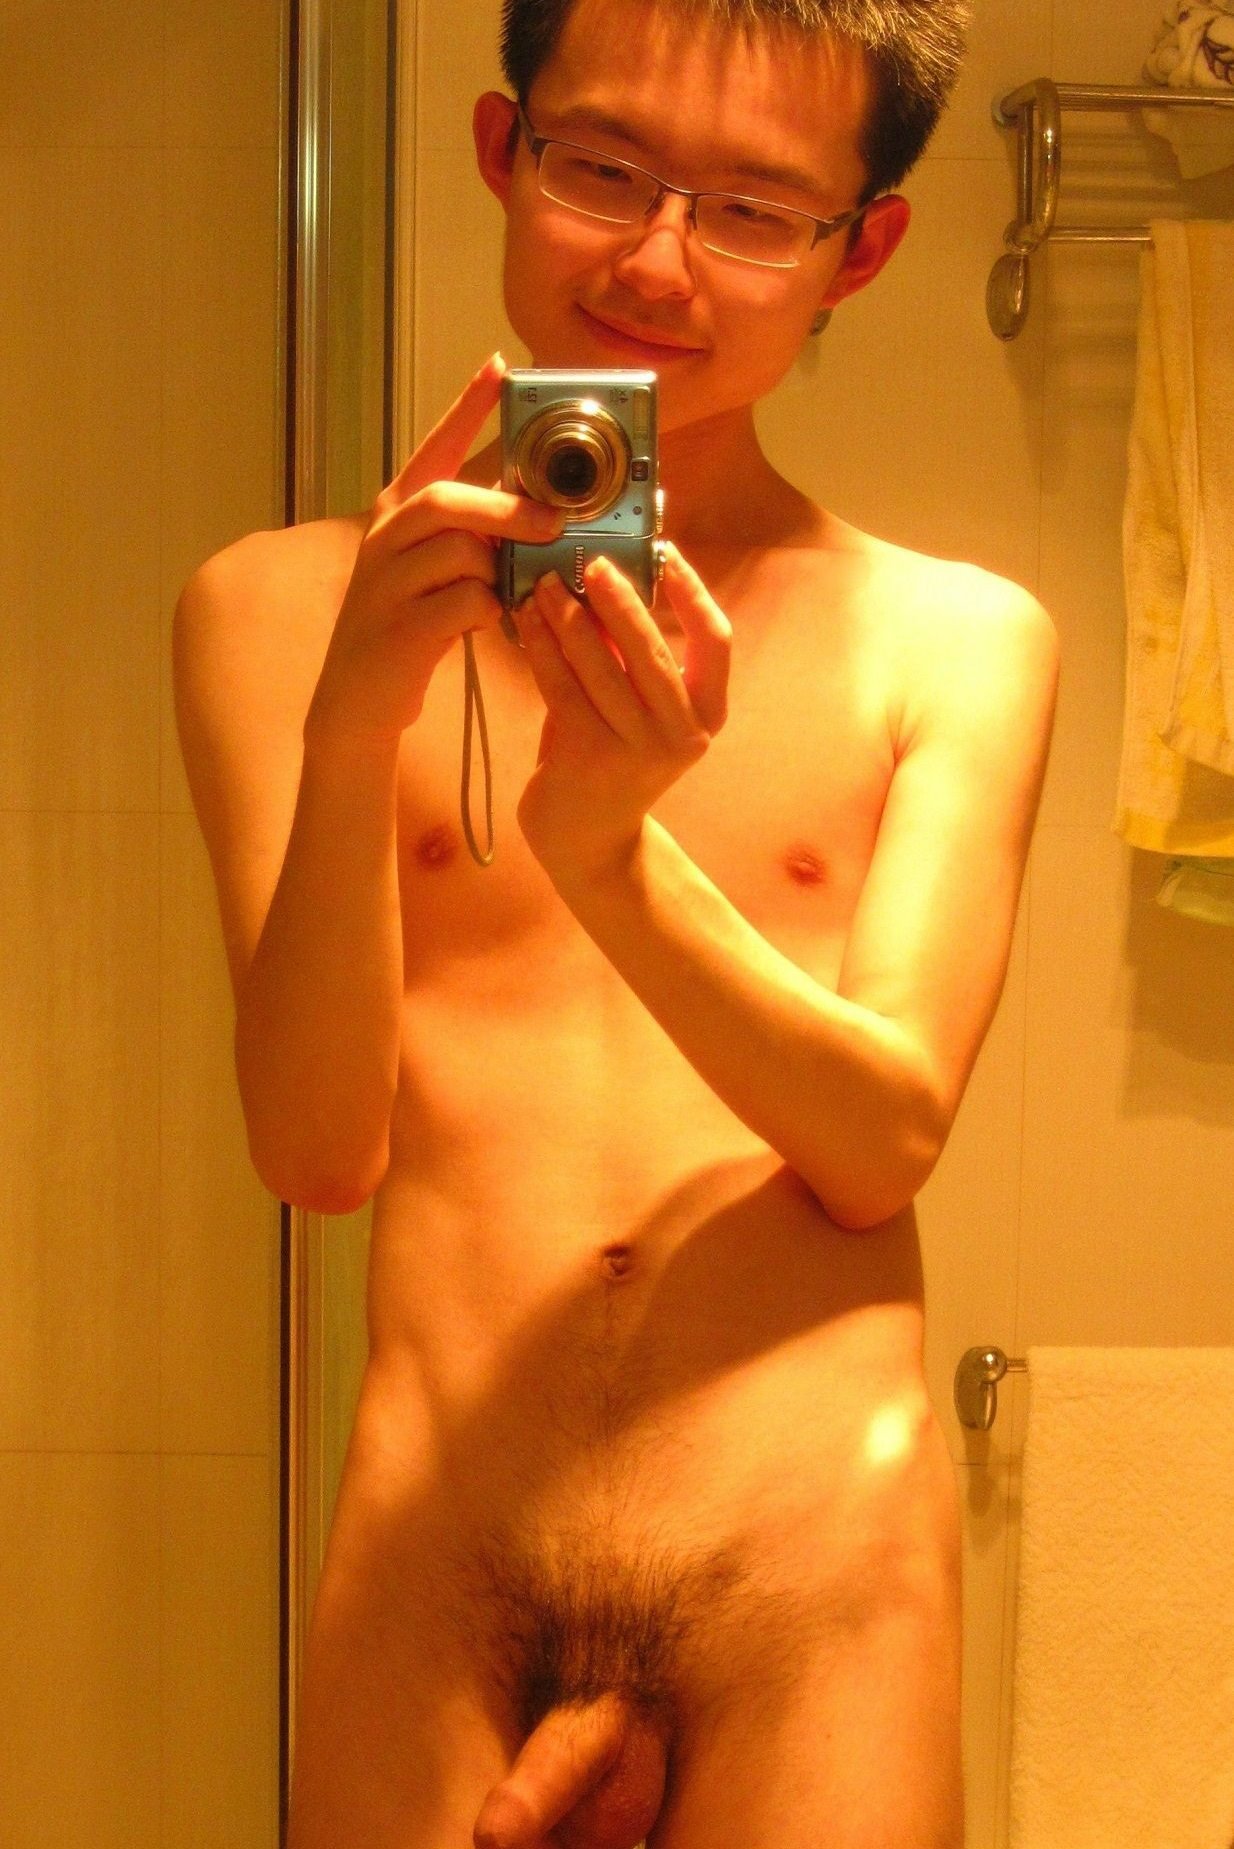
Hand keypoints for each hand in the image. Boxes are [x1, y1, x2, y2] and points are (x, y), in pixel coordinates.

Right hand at [306, 354, 565, 746]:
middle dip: (506, 509)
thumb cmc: (409, 628)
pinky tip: (491, 624)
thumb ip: (471, 536)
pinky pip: (467, 603)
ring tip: (512, 589)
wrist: (358, 701)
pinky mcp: (402, 628)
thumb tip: (537, 513)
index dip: (466, 407)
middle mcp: (386, 539)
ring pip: (462, 553)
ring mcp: (388, 583)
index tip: (500, 368)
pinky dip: (492, 611)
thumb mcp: (432, 569)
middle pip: (447, 500)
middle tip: (553, 521)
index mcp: (395, 515)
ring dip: (500, 571)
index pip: (433, 447)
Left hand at [512, 542, 730, 881]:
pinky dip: (542, 647)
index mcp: (707, 715)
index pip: (715, 640)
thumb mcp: (636, 708)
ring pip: (601, 664)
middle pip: (652, 648)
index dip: (694, 592)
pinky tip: (526, 621)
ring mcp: (638, 750)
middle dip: (619, 598)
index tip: (666, 551)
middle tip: (590, 561)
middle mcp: (682, 734)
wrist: (587, 840)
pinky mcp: (590, 758)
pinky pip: (562, 686)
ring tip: (545, 585)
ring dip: (569, 617)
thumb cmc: (610, 758)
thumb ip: (631, 658)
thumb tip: (606, 580)